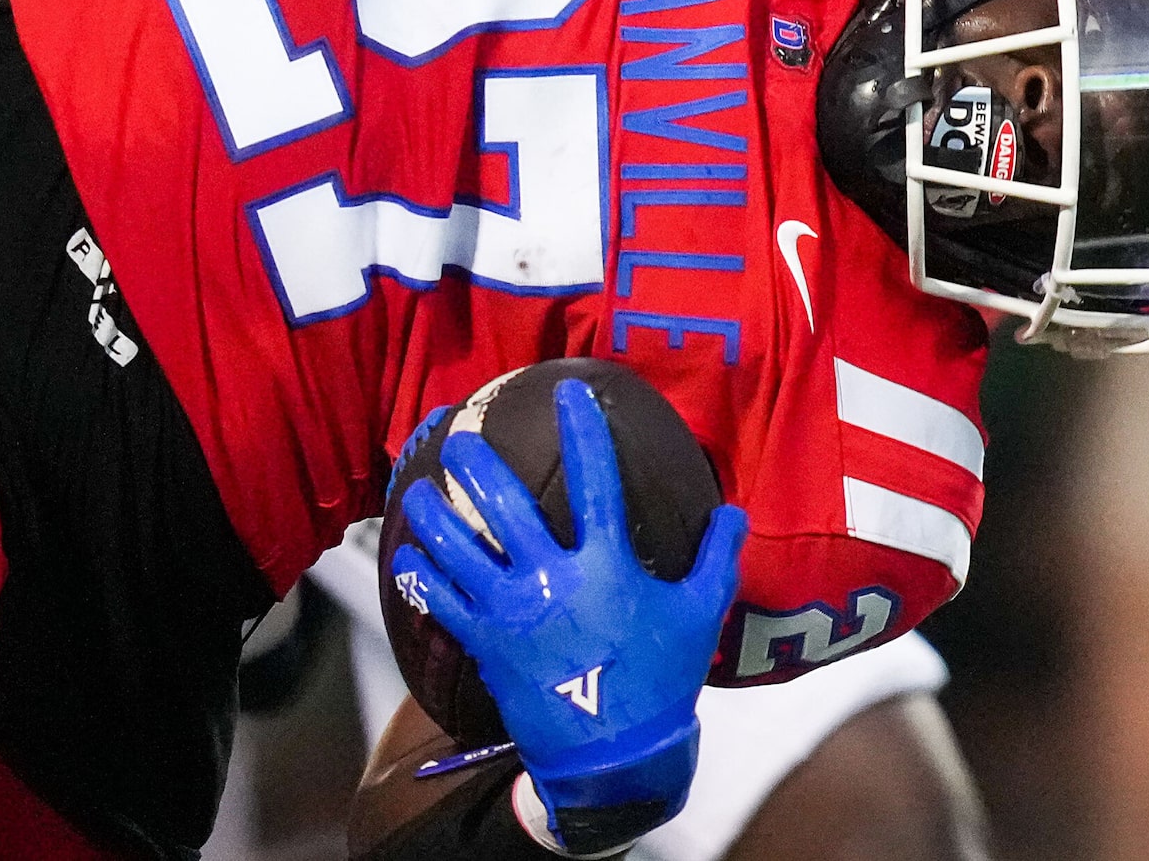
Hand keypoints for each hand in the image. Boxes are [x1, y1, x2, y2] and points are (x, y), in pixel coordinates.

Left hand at [391, 380, 747, 853]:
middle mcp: (554, 579)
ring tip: (420, 490)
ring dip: (436, 515)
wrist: (615, 756)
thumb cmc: (662, 682)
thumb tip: (736, 512)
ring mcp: (514, 612)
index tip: (571, 391)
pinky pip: (445, 603)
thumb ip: (717, 558)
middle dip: (477, 464)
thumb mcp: (699, 615)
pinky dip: (425, 577)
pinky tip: (412, 557)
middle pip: (505, 506)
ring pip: (460, 549)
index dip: (584, 430)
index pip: (596, 479)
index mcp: (607, 565)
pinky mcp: (487, 645)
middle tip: (460, 437)